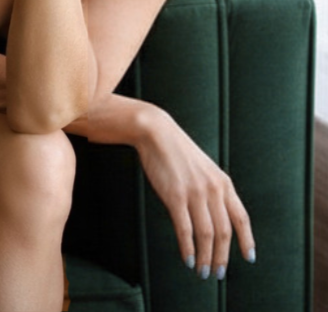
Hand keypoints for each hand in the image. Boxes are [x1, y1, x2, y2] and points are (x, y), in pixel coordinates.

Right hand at [135, 107, 255, 278]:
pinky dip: (188, 248)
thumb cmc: (177, 151)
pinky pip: (185, 229)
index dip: (247, 240)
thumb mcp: (204, 168)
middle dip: (222, 257)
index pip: (241, 217)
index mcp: (223, 182)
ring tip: (202, 271)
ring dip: (206, 257)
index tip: (249, 257)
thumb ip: (212, 190)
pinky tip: (188, 258)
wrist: (157, 133)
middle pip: (224, 232)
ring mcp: (195, 192)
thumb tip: (215, 217)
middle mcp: (213, 189)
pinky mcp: (175, 196)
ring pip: (207, 235)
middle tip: (217, 272)